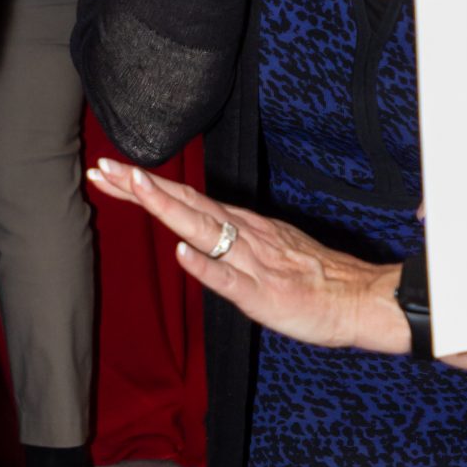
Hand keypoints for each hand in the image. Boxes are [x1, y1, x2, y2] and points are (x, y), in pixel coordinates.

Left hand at [87, 159, 406, 353]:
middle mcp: (243, 236)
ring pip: (203, 230)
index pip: (185, 200)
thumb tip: (194, 235)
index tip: (109, 171)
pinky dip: (205, 265)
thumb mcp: (267, 248)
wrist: (361, 299)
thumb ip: (231, 239)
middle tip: (104, 167)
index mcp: (242, 226)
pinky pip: (230, 280)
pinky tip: (181, 253)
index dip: (145, 186)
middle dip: (143, 187)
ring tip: (135, 188)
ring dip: (167, 208)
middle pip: (185, 205)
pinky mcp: (263, 295)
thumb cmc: (315, 279)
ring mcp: (252, 263)